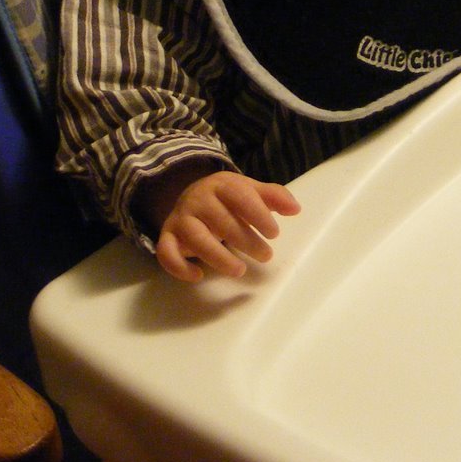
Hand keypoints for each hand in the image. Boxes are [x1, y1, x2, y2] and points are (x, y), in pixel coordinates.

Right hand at [150, 170, 300, 281]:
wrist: (189, 194)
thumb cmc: (227, 197)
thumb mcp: (249, 190)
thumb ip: (273, 197)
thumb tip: (295, 209)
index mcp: (220, 185)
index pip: (239, 196)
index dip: (257, 214)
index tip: (274, 234)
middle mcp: (198, 200)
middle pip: (220, 220)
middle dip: (245, 240)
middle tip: (266, 255)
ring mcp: (181, 219)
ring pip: (195, 238)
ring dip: (218, 257)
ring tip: (240, 270)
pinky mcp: (168, 237)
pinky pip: (165, 252)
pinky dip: (179, 266)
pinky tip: (198, 276)